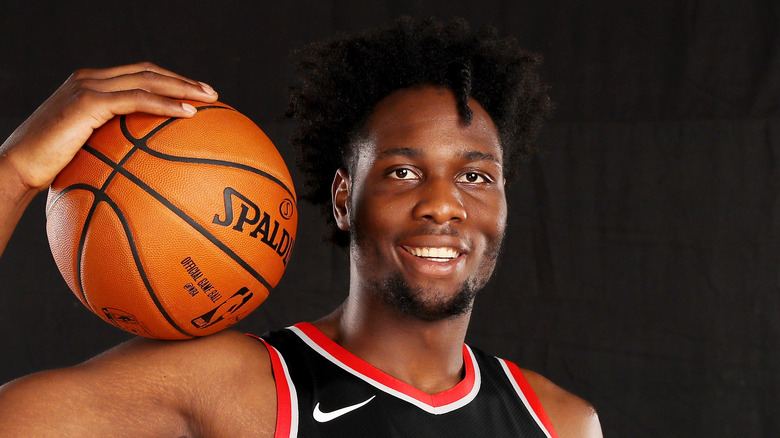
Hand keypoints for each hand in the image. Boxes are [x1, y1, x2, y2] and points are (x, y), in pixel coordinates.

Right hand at [0, 62, 218, 192]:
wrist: (19, 168)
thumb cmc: (51, 169)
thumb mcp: (87, 151)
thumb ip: (112, 145)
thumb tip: (143, 165)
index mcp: (92, 85)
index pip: (138, 75)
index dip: (169, 80)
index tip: (196, 94)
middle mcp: (90, 79)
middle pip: (148, 72)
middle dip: (183, 80)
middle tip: (212, 94)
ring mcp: (89, 87)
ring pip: (146, 80)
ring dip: (182, 87)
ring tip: (209, 99)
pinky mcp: (89, 101)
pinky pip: (137, 99)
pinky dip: (165, 103)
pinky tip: (188, 113)